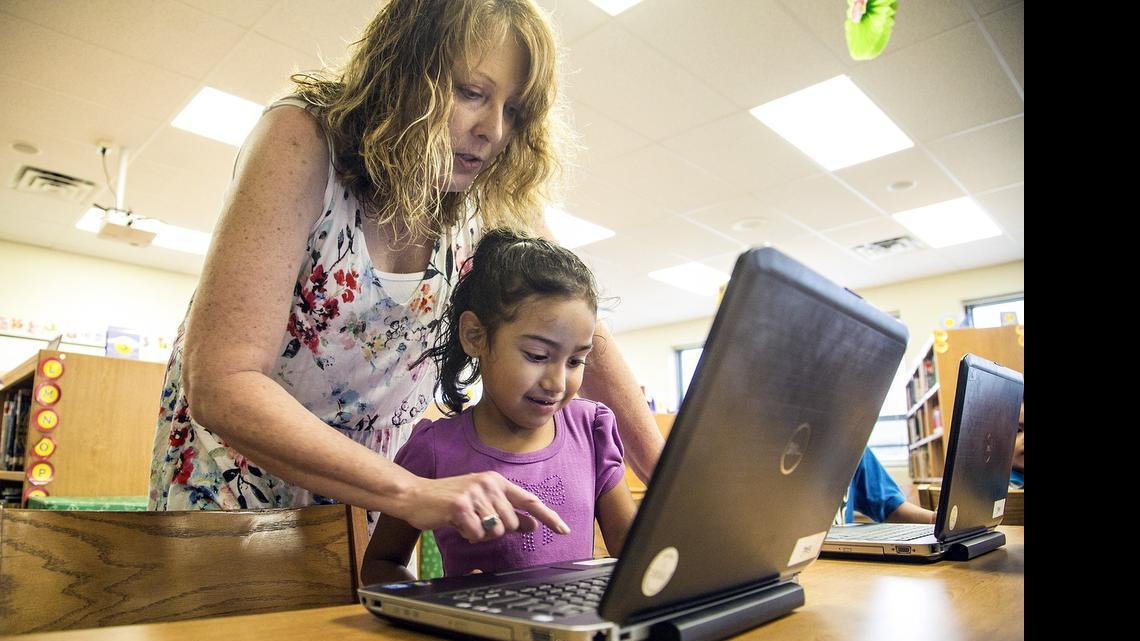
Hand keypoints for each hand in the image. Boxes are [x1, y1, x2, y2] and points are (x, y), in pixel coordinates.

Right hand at [404, 472, 569, 542]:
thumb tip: (532, 524)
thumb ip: (507, 513)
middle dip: (496, 531)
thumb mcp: (482, 503)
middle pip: (511, 524)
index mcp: (497, 481)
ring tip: (466, 522)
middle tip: (477, 522)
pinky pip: (476, 534)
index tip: (563, 529)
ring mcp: (475, 493)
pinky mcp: (461, 505)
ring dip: (480, 534)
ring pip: (495, 531)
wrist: (415, 495)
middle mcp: (489, 483)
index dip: (548, 516)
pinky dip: (467, 536)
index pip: (529, 500)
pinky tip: (457, 524)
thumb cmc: (449, 502)